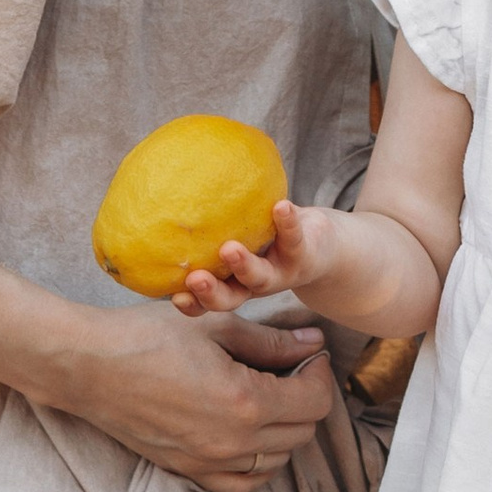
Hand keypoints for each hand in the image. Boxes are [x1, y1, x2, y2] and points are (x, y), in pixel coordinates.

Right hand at [61, 305, 335, 491]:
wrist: (87, 366)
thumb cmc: (146, 336)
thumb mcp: (215, 328)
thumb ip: (271, 342)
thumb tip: (313, 342)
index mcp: (244, 403)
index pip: (314, 402)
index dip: (320, 374)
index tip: (309, 355)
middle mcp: (232, 443)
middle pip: (301, 433)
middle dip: (306, 399)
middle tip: (290, 370)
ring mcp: (209, 462)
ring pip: (277, 461)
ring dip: (285, 431)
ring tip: (269, 397)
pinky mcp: (188, 471)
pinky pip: (243, 483)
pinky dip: (258, 464)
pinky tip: (250, 435)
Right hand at [171, 199, 328, 317]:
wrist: (323, 247)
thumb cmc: (267, 238)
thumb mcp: (236, 235)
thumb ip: (209, 224)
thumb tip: (168, 187)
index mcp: (232, 283)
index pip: (206, 299)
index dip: (191, 303)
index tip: (173, 296)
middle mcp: (254, 285)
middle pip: (230, 298)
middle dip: (210, 292)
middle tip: (195, 279)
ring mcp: (279, 273)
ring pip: (260, 277)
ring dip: (243, 265)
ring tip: (229, 249)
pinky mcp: (303, 254)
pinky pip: (293, 238)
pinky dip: (286, 223)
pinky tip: (280, 207)